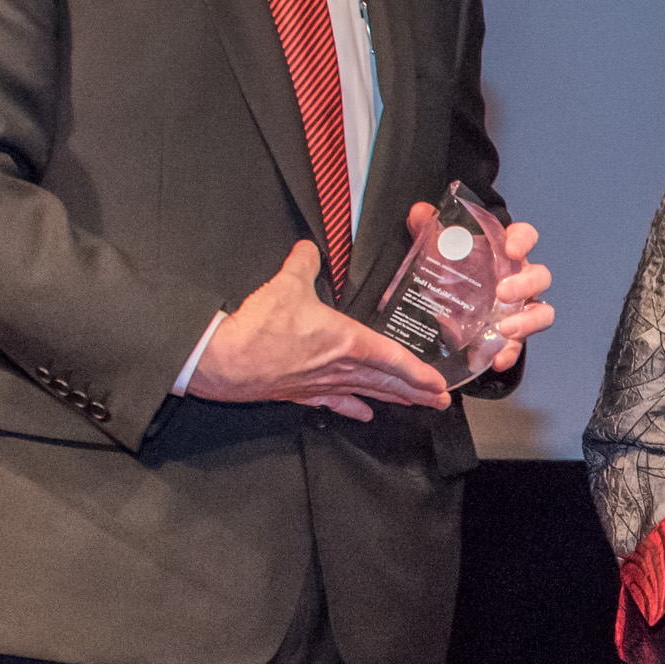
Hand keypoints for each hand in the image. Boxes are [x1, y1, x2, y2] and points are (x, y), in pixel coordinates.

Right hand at [188, 240, 451, 418]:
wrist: (224, 361)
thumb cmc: (259, 327)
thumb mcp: (287, 284)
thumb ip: (304, 262)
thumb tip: (309, 248)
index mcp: (345, 341)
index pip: (392, 358)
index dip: (418, 372)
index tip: (439, 384)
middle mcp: (339, 367)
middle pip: (386, 382)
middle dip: (416, 392)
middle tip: (439, 402)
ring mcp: (321, 383)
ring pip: (367, 393)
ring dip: (393, 400)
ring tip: (416, 406)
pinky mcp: (300, 393)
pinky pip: (335, 403)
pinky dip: (352, 408)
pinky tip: (365, 415)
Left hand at [426, 205, 555, 380]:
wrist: (441, 310)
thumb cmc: (448, 274)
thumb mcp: (435, 251)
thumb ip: (428, 230)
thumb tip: (420, 212)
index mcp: (504, 253)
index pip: (525, 237)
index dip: (523, 240)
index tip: (511, 248)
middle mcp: (519, 279)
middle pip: (540, 277)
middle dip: (526, 284)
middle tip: (503, 292)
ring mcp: (518, 309)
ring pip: (542, 312)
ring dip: (529, 321)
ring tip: (506, 328)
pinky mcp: (510, 336)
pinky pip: (520, 346)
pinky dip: (510, 353)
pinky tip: (496, 360)